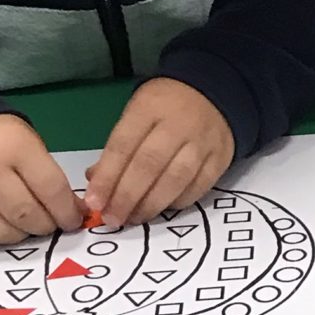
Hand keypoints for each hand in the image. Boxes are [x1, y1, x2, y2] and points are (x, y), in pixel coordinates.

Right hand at [0, 115, 80, 245]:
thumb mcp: (29, 143)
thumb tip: (71, 210)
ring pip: (0, 231)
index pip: (50, 188)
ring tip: (27, 226)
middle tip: (51, 224)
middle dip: (46, 226)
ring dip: (21, 235)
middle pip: (25, 214)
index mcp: (16, 149)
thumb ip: (49, 176)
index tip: (74, 220)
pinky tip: (3, 225)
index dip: (67, 211)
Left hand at [86, 79, 234, 228]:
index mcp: (149, 108)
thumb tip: (97, 184)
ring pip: (176, 179)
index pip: (123, 145)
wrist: (214, 95)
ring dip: (151, 204)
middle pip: (149, 164)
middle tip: (112, 218)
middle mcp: (178, 124)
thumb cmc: (164, 109)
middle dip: (126, 196)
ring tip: (134, 219)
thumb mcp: (135, 115)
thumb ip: (117, 149)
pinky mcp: (221, 158)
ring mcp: (203, 142)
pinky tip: (162, 209)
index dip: (107, 177)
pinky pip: (199, 186)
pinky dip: (178, 202)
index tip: (93, 202)